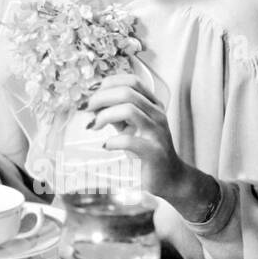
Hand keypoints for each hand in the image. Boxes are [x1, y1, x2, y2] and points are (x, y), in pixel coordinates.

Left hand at [85, 73, 215, 216]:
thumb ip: (115, 113)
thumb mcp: (130, 126)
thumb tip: (93, 103)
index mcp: (152, 105)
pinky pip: (130, 140)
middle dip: (101, 98)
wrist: (169, 177)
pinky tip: (107, 145)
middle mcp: (157, 115)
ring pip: (129, 110)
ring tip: (95, 126)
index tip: (92, 94)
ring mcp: (157, 133)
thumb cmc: (146, 150)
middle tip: (88, 110)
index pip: (131, 81)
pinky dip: (113, 141)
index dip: (108, 83)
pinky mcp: (154, 152)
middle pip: (127, 92)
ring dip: (104, 115)